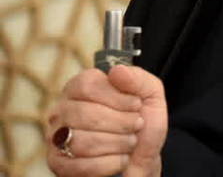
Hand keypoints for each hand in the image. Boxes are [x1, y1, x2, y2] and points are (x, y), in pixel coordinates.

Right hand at [45, 65, 167, 176]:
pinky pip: (80, 166)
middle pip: (83, 113)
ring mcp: (56, 138)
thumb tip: (116, 71)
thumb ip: (137, 79)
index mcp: (80, 88)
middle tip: (136, 125)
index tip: (136, 104)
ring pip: (81, 141)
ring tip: (129, 142)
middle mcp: (62, 111)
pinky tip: (120, 159)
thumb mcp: (150, 95)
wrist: (144, 158)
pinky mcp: (58, 164)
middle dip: (120, 122)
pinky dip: (110, 163)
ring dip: (116, 143)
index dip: (116, 97)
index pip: (86, 85)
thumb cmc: (143, 123)